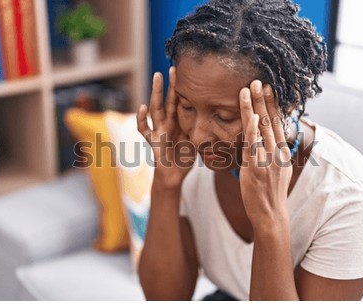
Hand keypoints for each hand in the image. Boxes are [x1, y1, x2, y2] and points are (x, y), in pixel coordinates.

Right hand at [137, 67, 195, 188]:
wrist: (174, 176)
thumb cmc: (184, 157)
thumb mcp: (197, 140)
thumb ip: (202, 128)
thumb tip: (221, 118)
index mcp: (179, 122)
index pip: (180, 101)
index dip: (182, 88)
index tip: (188, 74)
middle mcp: (168, 123)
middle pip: (168, 100)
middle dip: (169, 84)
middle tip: (172, 67)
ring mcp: (159, 130)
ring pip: (156, 108)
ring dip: (156, 92)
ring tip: (157, 77)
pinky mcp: (153, 141)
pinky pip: (145, 129)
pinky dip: (141, 119)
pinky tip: (142, 108)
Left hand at [238, 80, 292, 227]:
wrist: (270, 214)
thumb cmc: (270, 192)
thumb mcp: (277, 169)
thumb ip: (272, 151)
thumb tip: (266, 137)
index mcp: (282, 151)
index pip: (277, 123)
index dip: (272, 104)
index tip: (267, 88)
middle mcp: (277, 152)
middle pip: (270, 120)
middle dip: (263, 99)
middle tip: (257, 80)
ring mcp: (268, 160)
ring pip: (261, 128)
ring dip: (255, 107)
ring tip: (247, 89)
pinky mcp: (257, 168)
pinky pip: (254, 145)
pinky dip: (253, 129)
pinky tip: (251, 115)